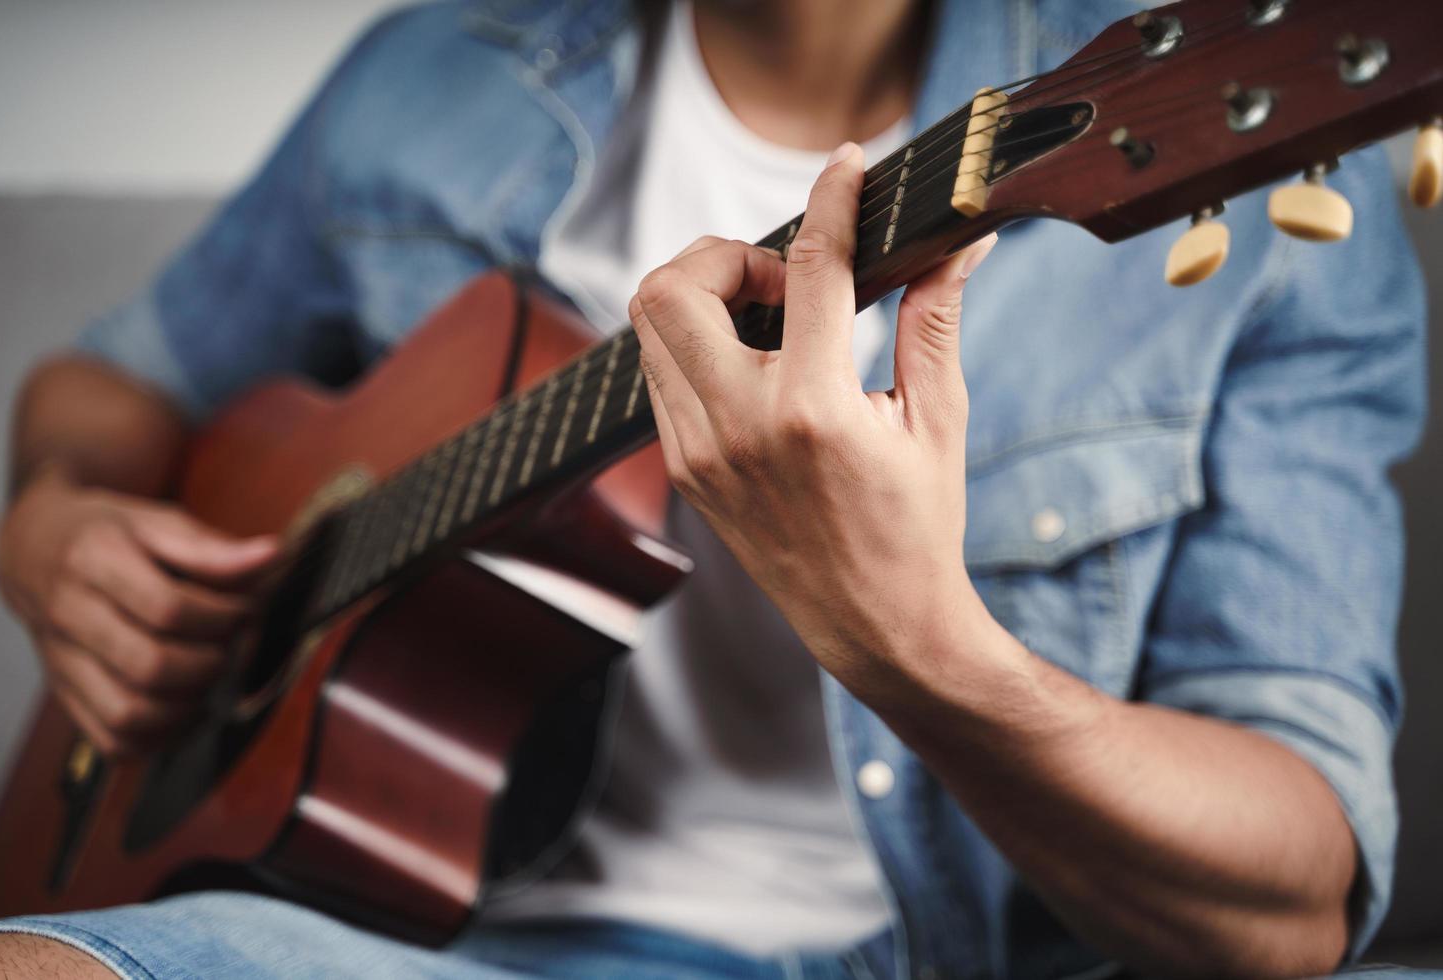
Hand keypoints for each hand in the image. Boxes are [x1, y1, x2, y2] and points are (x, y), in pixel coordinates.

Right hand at [0, 467, 278, 754]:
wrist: (33, 550)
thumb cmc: (107, 534)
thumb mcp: (155, 521)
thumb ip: (211, 546)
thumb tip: (272, 556)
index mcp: (93, 560)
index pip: (168, 608)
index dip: (221, 616)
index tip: (243, 609)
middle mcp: (69, 615)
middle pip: (149, 666)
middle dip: (210, 663)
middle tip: (230, 646)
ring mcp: (61, 662)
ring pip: (128, 714)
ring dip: (188, 706)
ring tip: (209, 677)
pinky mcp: (64, 694)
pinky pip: (113, 740)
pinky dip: (160, 738)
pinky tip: (185, 708)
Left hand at [627, 142, 998, 706]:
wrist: (873, 625)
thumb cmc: (917, 525)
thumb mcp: (937, 420)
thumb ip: (935, 320)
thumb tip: (962, 244)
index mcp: (814, 410)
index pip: (811, 268)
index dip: (832, 198)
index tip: (847, 166)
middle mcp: (740, 426)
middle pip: (673, 286)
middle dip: (725, 254)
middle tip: (785, 282)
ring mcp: (699, 451)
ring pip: (649, 325)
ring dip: (703, 296)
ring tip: (772, 322)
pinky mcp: (684, 468)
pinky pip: (658, 374)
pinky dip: (695, 344)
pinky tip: (752, 363)